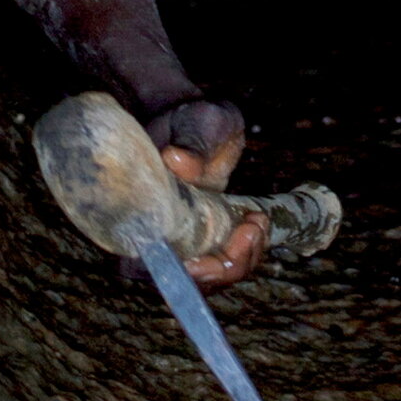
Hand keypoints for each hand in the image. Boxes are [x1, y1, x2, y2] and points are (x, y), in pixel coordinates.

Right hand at [145, 97, 266, 289]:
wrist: (194, 119)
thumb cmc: (187, 118)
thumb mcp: (194, 122)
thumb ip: (190, 143)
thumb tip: (179, 162)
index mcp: (143, 215)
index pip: (154, 269)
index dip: (188, 271)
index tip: (217, 251)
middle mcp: (160, 236)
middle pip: (190, 282)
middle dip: (229, 264)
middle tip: (252, 227)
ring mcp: (183, 239)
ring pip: (212, 276)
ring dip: (244, 257)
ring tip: (257, 220)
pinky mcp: (205, 237)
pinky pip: (226, 260)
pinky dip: (247, 249)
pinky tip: (257, 220)